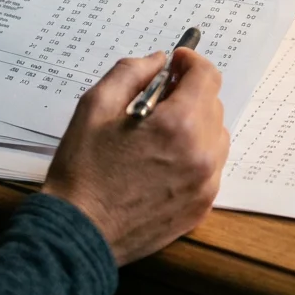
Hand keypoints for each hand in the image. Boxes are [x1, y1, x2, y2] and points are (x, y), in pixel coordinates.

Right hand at [42, 49, 230, 264]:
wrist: (78, 232)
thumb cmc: (82, 171)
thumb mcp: (95, 106)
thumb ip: (131, 73)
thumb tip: (158, 61)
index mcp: (178, 125)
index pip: (207, 77)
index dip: (191, 62)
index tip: (176, 63)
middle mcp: (201, 154)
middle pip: (213, 105)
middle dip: (189, 94)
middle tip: (158, 98)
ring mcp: (205, 185)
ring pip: (215, 137)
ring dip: (195, 125)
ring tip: (159, 133)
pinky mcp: (201, 207)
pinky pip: (210, 168)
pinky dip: (194, 155)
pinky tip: (162, 160)